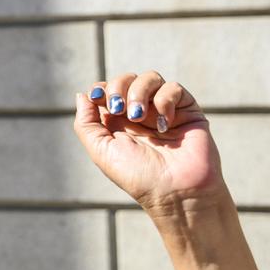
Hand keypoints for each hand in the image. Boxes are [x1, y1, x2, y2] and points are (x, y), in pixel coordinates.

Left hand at [73, 72, 225, 221]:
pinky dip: (165, 100)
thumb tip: (82, 94)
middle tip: (120, 110)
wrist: (175, 191)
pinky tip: (164, 124)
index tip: (97, 98)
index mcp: (118, 122)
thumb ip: (86, 123)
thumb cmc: (138, 176)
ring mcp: (163, 110)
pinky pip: (174, 88)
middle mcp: (140, 113)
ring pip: (150, 77)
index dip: (101, 89)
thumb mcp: (101, 150)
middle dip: (119, 88)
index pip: (106, 89)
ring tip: (139, 116)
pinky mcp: (187, 111)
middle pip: (126, 79)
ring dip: (139, 92)